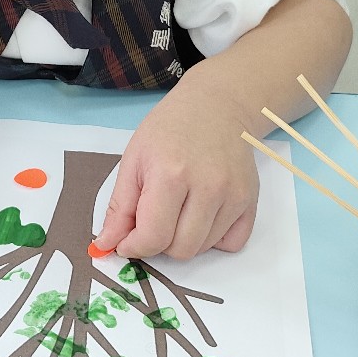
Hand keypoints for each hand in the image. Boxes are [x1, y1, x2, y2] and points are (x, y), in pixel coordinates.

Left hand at [95, 82, 258, 260]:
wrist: (215, 106)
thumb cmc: (169, 129)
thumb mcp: (133, 160)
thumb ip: (119, 207)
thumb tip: (107, 244)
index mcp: (171, 174)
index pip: (154, 237)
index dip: (135, 247)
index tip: (127, 243)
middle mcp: (208, 187)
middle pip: (181, 249)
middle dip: (159, 243)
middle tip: (153, 219)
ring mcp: (234, 194)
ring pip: (203, 248)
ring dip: (185, 239)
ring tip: (178, 209)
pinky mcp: (250, 199)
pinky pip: (232, 243)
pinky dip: (213, 239)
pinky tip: (203, 214)